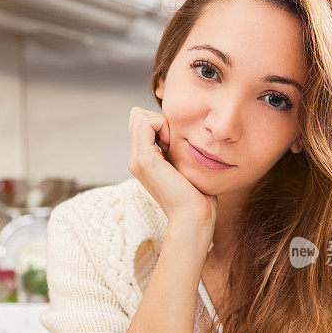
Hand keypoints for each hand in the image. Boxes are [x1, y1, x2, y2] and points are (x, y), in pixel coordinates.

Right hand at [128, 107, 217, 232]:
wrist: (193, 216)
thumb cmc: (196, 194)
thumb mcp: (182, 164)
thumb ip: (175, 148)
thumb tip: (179, 130)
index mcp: (143, 161)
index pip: (141, 122)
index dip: (160, 123)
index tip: (176, 142)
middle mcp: (135, 159)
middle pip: (137, 116)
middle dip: (158, 120)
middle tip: (174, 140)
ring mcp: (136, 160)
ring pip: (139, 116)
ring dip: (160, 122)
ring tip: (173, 143)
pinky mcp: (144, 159)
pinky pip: (145, 122)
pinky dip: (161, 125)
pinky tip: (172, 143)